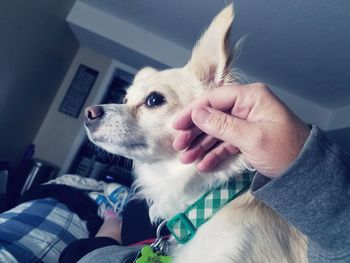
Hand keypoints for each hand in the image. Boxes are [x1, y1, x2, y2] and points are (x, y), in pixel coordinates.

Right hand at [172, 83, 309, 176]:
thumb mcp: (252, 137)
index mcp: (250, 97)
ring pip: (216, 131)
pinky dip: (214, 153)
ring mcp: (245, 123)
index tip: (176, 125)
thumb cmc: (283, 150)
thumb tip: (197, 113)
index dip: (193, 112)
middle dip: (195, 131)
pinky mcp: (245, 138)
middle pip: (212, 116)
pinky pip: (225, 143)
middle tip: (179, 146)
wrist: (305, 173)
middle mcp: (246, 107)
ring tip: (186, 158)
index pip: (214, 99)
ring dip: (201, 145)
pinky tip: (203, 164)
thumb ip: (222, 125)